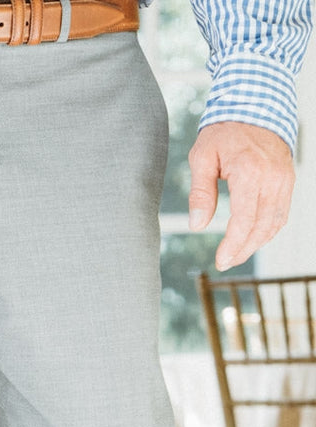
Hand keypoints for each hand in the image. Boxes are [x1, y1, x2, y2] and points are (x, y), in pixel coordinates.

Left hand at [187, 122, 294, 271]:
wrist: (255, 105)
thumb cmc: (224, 131)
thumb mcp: (202, 158)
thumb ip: (200, 193)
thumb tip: (197, 225)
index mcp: (250, 172)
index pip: (244, 220)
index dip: (233, 245)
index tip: (220, 260)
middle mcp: (273, 177)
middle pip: (261, 226)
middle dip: (243, 249)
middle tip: (225, 262)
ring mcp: (284, 178)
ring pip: (275, 222)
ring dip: (256, 244)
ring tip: (236, 255)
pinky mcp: (288, 179)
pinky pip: (282, 212)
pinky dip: (268, 230)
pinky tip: (252, 239)